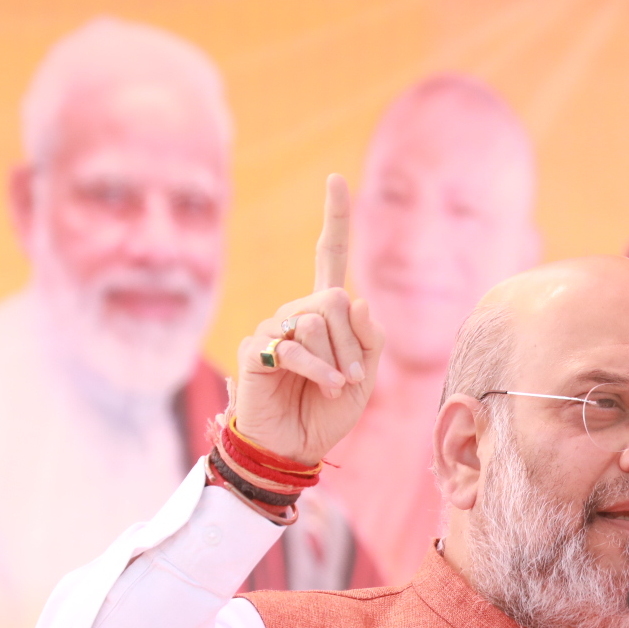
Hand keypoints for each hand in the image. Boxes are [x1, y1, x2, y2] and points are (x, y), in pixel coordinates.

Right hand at [230, 174, 383, 464]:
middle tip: (351, 379)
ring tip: (334, 389)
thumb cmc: (327, 413)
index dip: (335, 218)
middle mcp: (296, 312)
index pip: (329, 256)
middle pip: (334, 299)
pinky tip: (326, 389)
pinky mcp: (257, 350)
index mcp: (324, 313)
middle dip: (352, 344)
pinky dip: (319, 371)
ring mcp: (273, 328)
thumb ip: (371, 339)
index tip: (336, 180)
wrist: (294, 448)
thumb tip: (359, 301)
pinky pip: (296, 346)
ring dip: (338, 361)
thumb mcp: (365, 376)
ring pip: (317, 320)